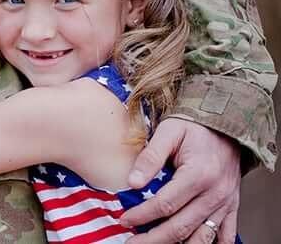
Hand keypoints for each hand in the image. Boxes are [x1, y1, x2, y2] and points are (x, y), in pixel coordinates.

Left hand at [120, 118, 240, 243]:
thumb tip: (132, 183)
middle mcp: (215, 193)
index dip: (142, 215)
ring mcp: (225, 202)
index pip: (165, 205)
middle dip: (153, 239)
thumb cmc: (193, 126)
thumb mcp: (168, 132)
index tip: (124, 220)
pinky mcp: (232, 206)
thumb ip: (150, 157)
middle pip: (181, 227)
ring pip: (201, 238)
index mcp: (198, 175)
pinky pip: (224, 235)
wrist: (226, 124)